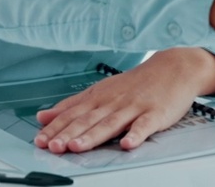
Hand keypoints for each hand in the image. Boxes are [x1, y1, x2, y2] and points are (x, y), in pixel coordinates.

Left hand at [33, 48, 214, 152]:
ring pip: (111, 123)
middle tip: (53, 146)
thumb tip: (43, 116)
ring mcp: (134, 107)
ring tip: (78, 147)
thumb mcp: (101, 90)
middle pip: (88, 120)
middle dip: (69, 134)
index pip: (73, 113)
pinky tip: (128, 144)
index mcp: (99, 97)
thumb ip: (72, 105)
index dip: (56, 127)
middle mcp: (113, 101)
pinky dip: (136, 134)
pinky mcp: (155, 113)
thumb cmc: (137, 83)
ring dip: (93, 136)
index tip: (40, 140)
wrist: (174, 67)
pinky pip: (145, 125)